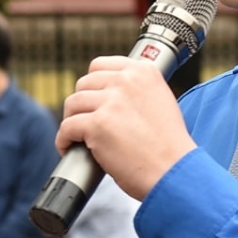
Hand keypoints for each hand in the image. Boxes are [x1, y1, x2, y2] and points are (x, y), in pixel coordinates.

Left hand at [54, 56, 196, 199]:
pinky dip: (63, 140)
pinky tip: (69, 148)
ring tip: (77, 136)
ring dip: (71, 121)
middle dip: (81, 104)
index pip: (101, 65)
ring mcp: (111, 101)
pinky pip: (66, 127)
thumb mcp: (160, 102)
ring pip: (72, 104)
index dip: (92, 85)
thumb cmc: (168, 147)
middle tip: (85, 122)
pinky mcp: (97, 124)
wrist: (174, 172)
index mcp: (143, 72)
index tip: (92, 100)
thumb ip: (136, 91)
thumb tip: (108, 95)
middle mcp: (127, 81)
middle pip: (83, 84)